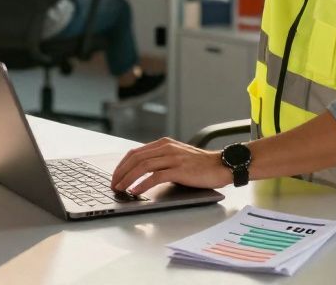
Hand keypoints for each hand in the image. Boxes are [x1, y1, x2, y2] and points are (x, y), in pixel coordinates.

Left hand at [111, 138, 230, 194]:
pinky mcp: (179, 169)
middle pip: (135, 158)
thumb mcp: (178, 157)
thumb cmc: (201, 165)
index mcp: (164, 144)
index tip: (115, 176)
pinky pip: (155, 176)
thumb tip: (142, 174)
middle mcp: (166, 148)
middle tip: (113, 184)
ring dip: (127, 178)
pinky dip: (142, 184)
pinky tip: (135, 191)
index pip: (135, 152)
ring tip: (120, 189)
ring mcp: (173, 158)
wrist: (222, 166)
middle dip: (120, 172)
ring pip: (142, 166)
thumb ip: (162, 161)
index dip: (122, 165)